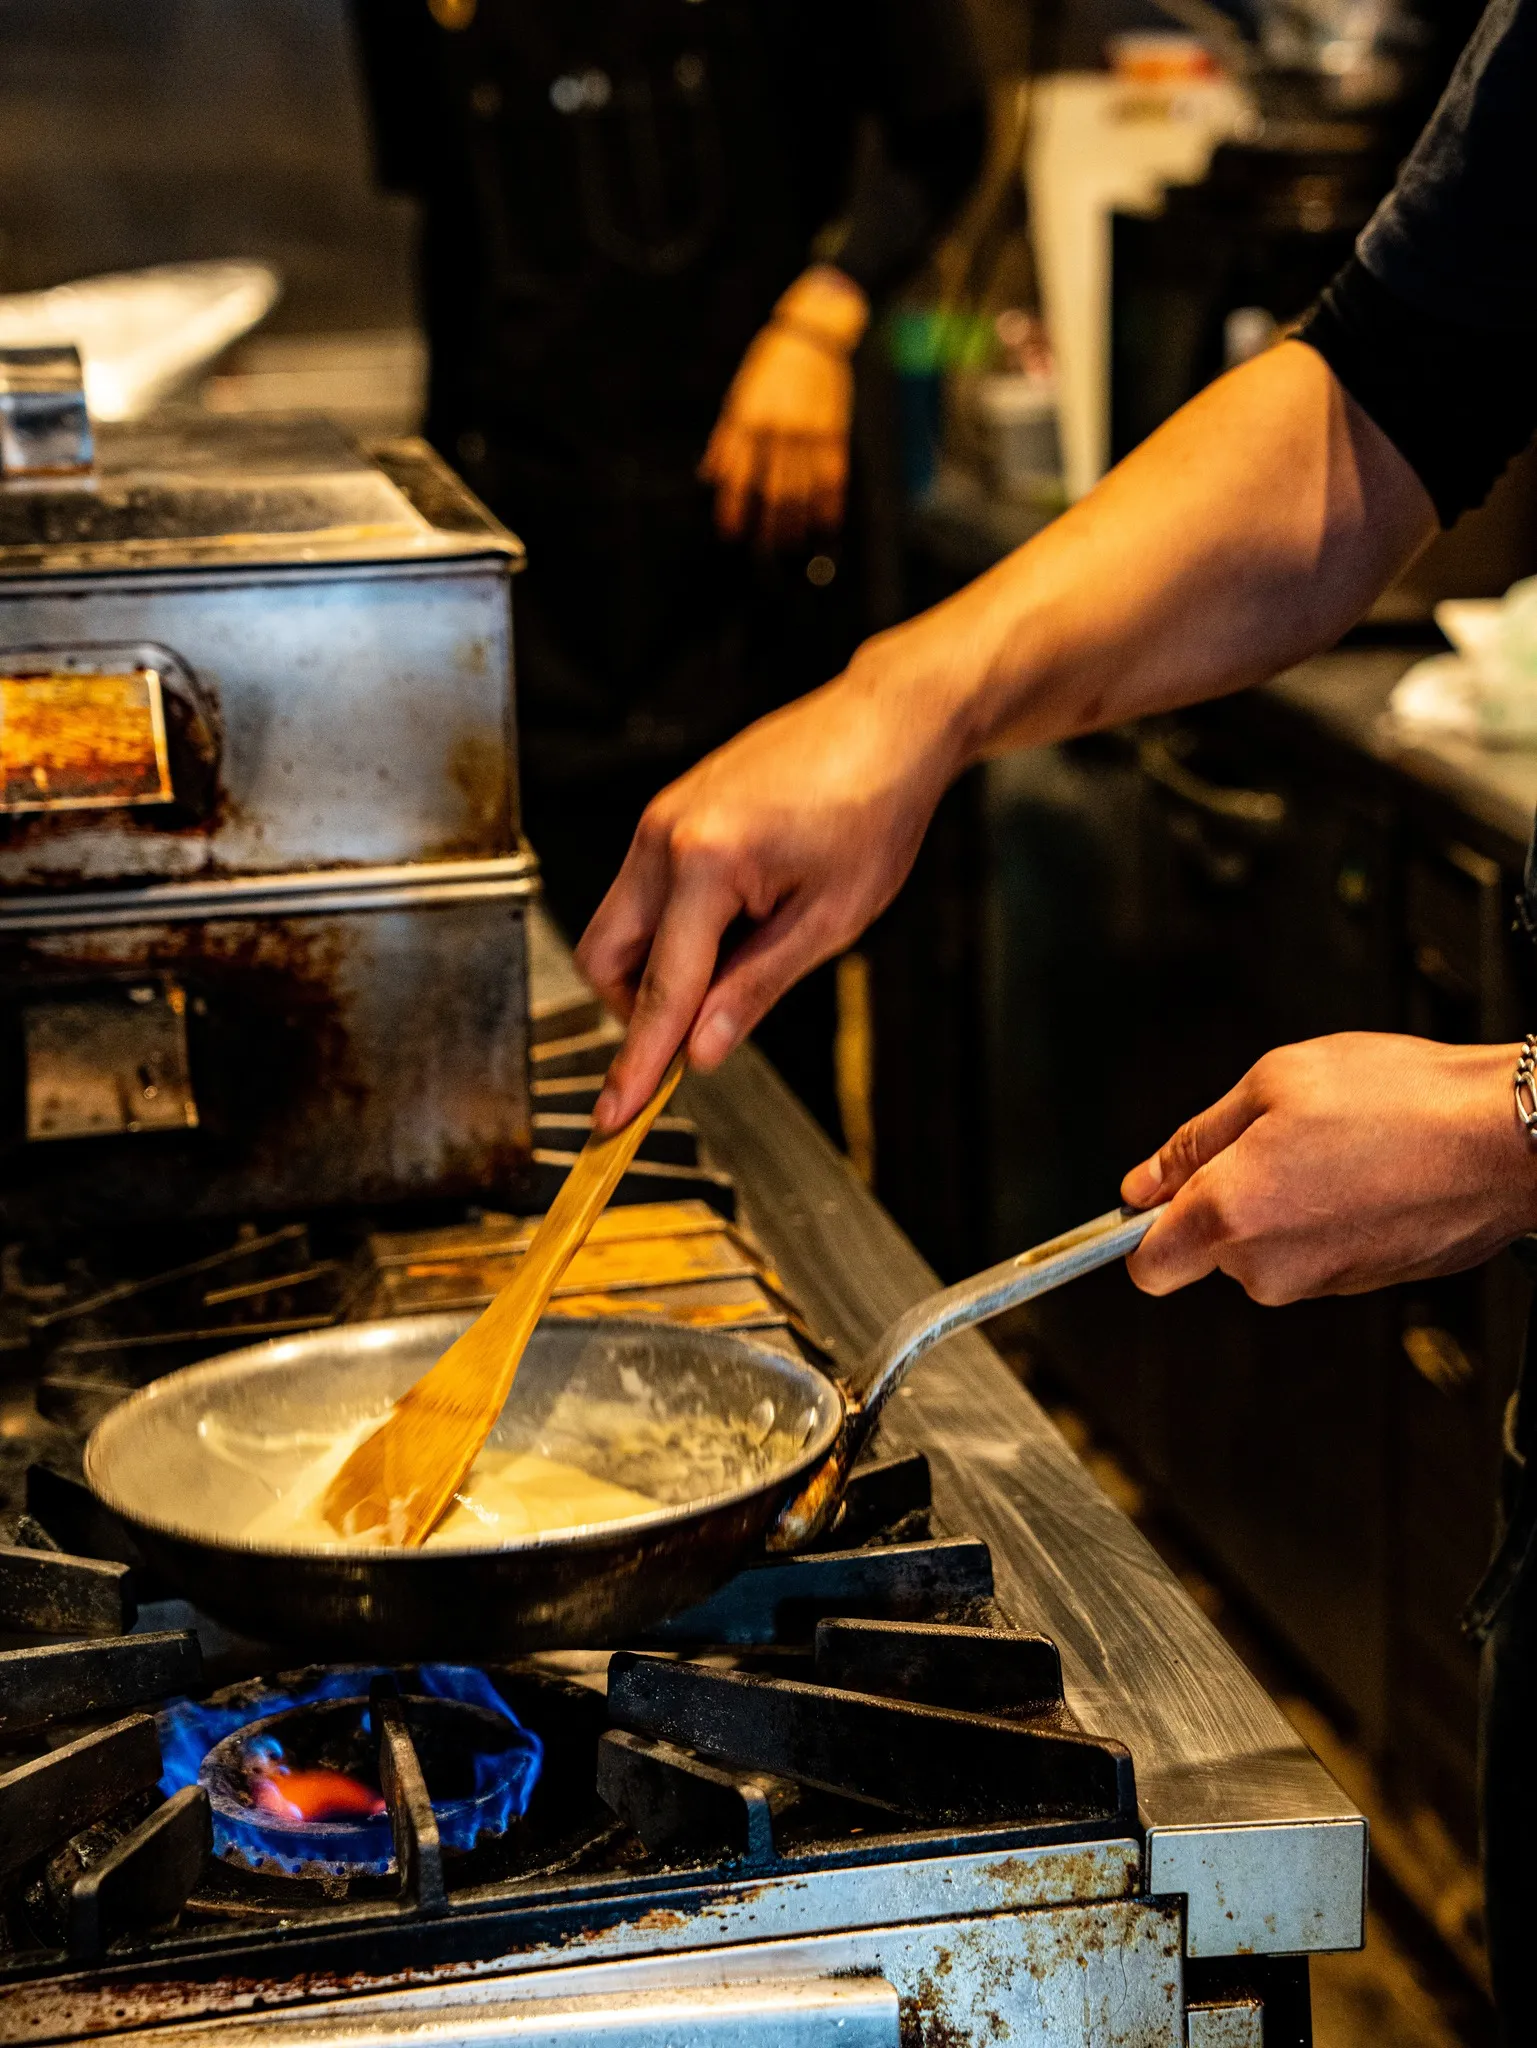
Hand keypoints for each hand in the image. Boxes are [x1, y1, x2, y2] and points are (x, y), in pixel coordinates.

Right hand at [575, 637, 970, 1128]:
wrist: (887, 722)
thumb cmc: (875, 809)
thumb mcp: (832, 920)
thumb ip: (756, 988)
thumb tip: (702, 1053)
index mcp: (706, 864)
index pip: (659, 992)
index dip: (636, 1065)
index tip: (611, 1119)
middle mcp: (663, 836)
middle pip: (604, 960)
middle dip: (636, 1011)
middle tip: (699, 1033)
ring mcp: (658, 818)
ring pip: (616, 926)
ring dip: (657, 968)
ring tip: (745, 957)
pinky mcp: (667, 812)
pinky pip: (642, 893)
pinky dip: (672, 929)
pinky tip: (739, 922)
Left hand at [702, 266, 868, 550]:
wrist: (814, 334)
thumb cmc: (770, 364)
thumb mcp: (739, 395)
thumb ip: (726, 437)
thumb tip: (710, 475)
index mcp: (750, 421)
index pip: (738, 476)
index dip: (734, 508)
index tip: (732, 532)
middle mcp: (779, 431)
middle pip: (773, 490)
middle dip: (769, 524)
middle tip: (765, 549)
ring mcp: (809, 433)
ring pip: (803, 489)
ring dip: (798, 522)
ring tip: (793, 543)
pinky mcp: (834, 432)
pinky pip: (832, 476)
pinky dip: (830, 503)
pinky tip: (826, 523)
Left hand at [1121, 1033, 1536, 1303]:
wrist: (1503, 1137)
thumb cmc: (1398, 1100)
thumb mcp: (1271, 1083)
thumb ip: (1194, 1141)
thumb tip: (1143, 1183)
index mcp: (1229, 1216)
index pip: (1146, 1265)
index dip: (1145, 1226)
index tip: (1159, 1193)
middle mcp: (1268, 1267)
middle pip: (1210, 1250)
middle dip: (1224, 1198)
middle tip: (1274, 1136)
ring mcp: (1320, 1283)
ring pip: (1266, 1250)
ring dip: (1281, 1203)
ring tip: (1332, 1146)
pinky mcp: (1365, 1285)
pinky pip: (1316, 1253)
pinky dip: (1327, 1217)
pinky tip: (1364, 1170)